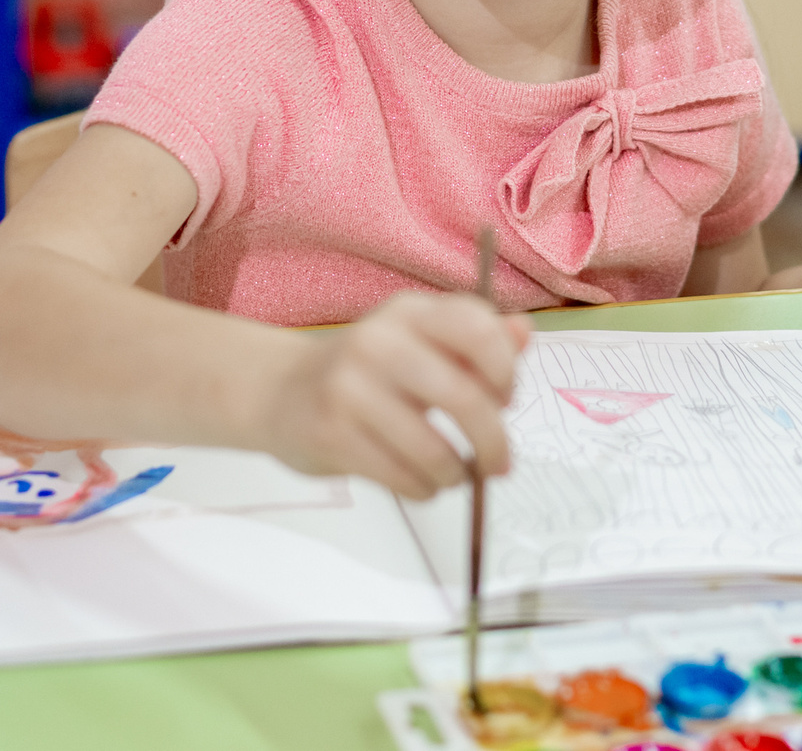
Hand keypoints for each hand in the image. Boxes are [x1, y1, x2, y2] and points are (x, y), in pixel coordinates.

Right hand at [258, 291, 530, 498]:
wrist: (277, 390)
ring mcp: (350, 388)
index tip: (505, 399)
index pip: (477, 328)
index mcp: (408, 312)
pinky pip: (402, 477)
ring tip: (454, 476)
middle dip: (493, 441)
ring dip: (456, 475)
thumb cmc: (366, 369)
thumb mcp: (416, 340)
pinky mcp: (332, 434)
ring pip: (434, 450)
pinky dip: (424, 489)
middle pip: (464, 397)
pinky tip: (421, 481)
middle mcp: (378, 341)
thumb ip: (473, 339)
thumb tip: (523, 332)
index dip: (505, 370)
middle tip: (501, 464)